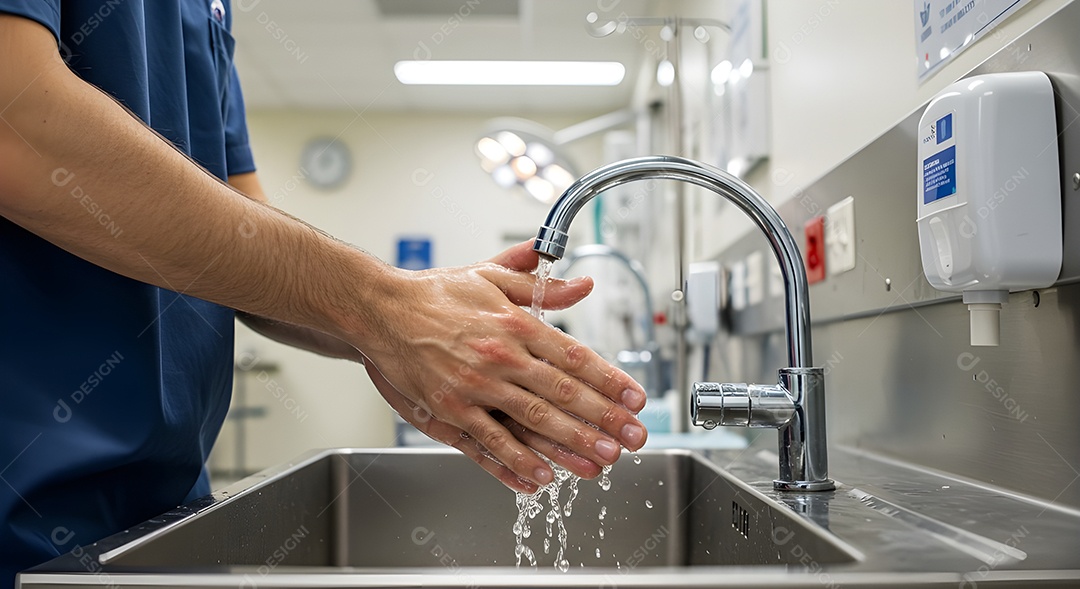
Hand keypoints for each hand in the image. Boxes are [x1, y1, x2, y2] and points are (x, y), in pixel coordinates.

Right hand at [360, 241, 647, 490]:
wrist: (381, 309)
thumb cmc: (437, 293)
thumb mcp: (492, 276)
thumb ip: (541, 285)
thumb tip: (584, 283)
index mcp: (515, 323)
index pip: (574, 356)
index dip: (610, 380)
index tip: (636, 398)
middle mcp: (500, 355)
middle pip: (563, 393)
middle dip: (604, 418)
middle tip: (634, 438)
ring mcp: (474, 386)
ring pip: (533, 421)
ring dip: (572, 443)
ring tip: (603, 460)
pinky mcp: (449, 409)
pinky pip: (489, 442)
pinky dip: (516, 462)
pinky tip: (542, 477)